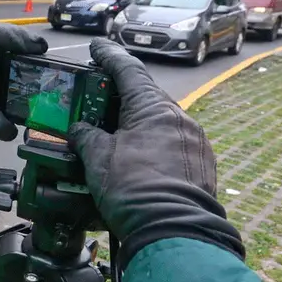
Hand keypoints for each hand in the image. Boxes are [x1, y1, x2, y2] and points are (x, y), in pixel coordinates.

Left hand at [0, 23, 47, 158]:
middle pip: (4, 48)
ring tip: (40, 83)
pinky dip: (11, 89)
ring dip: (21, 72)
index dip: (17, 36)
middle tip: (47, 67)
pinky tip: (20, 103)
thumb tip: (15, 130)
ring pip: (1, 65)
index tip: (38, 49)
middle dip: (27, 54)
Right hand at [68, 38, 243, 266]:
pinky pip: (171, 144)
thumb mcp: (97, 159)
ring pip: (159, 122)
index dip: (108, 57)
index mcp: (154, 109)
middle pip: (144, 98)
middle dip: (118, 98)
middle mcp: (179, 119)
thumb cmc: (134, 192)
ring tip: (112, 137)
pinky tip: (135, 160)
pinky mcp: (201, 165)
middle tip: (96, 101)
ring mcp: (194, 142)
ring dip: (135, 125)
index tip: (96, 48)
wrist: (174, 234)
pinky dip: (151, 145)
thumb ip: (86, 137)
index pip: (128, 71)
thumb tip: (80, 130)